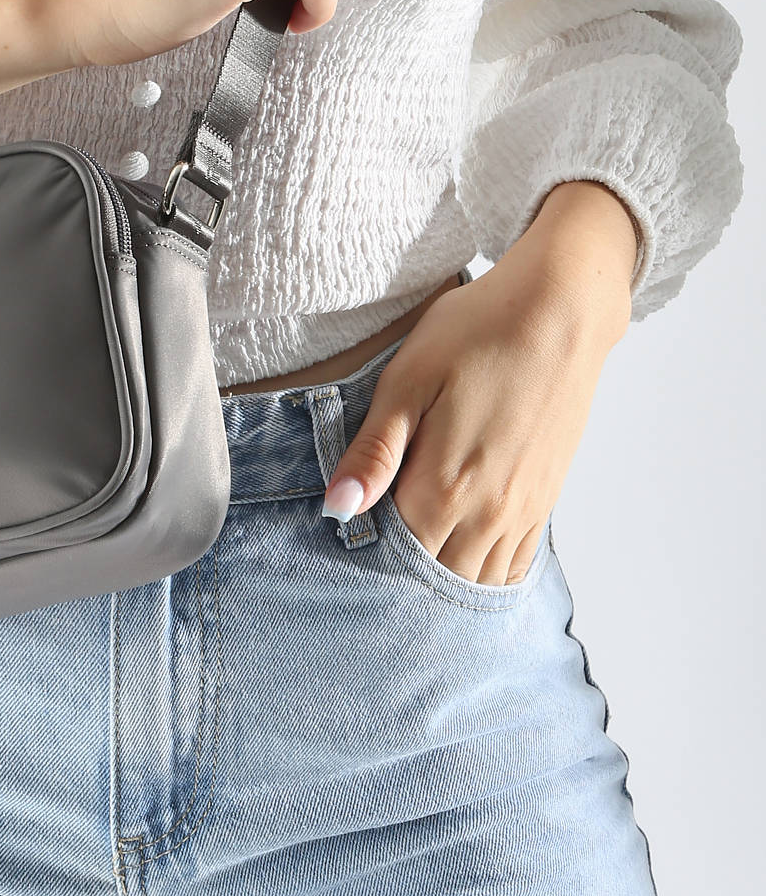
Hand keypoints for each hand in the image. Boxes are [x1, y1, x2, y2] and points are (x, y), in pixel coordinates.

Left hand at [320, 232, 631, 585]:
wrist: (558, 312)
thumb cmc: (474, 334)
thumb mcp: (405, 383)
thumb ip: (373, 452)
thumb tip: (337, 508)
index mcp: (442, 487)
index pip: (394, 559)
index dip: (366, 562)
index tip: (347, 549)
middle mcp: (486, 512)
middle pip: (436, 580)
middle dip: (402, 583)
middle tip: (373, 565)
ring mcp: (521, 510)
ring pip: (477, 581)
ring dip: (444, 583)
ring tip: (414, 568)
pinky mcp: (544, 499)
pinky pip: (514, 565)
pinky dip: (486, 576)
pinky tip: (462, 562)